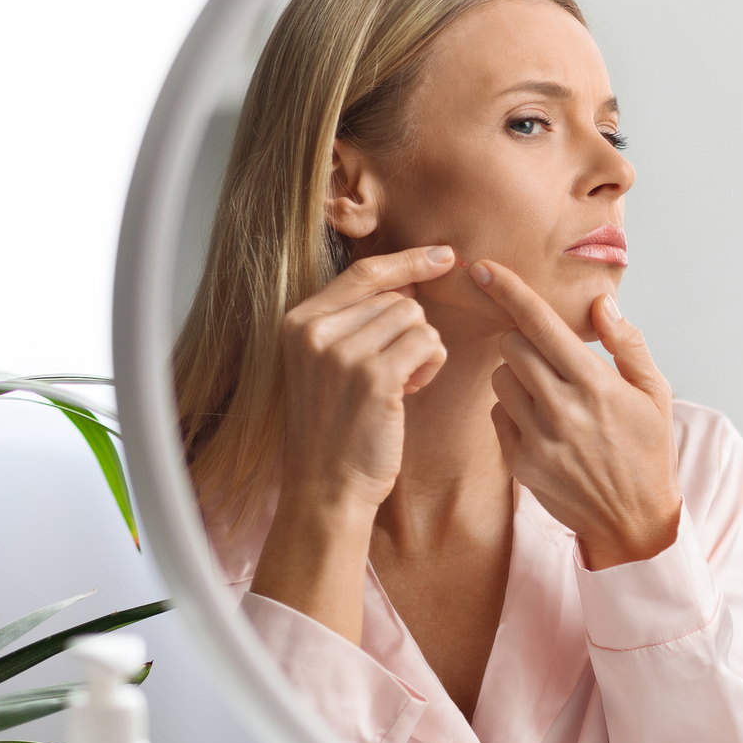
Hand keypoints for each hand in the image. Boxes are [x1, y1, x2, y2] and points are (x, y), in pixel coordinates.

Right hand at [277, 245, 454, 514]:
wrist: (326, 487)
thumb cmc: (336, 427)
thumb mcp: (326, 364)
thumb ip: (354, 320)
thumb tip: (409, 281)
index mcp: (298, 322)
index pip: (364, 272)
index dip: (408, 260)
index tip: (443, 255)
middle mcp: (315, 331)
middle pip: (398, 297)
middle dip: (410, 331)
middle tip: (392, 373)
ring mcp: (343, 352)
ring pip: (417, 319)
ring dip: (422, 350)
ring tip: (398, 385)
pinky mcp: (374, 377)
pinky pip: (428, 343)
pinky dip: (431, 365)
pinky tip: (410, 391)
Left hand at [471, 260, 681, 569]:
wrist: (634, 521)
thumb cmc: (648, 452)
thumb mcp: (655, 393)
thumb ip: (628, 344)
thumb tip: (601, 304)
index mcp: (597, 385)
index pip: (541, 325)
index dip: (509, 291)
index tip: (481, 268)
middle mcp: (564, 409)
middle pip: (511, 346)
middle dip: (523, 341)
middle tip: (549, 358)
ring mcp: (539, 439)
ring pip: (500, 380)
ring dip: (518, 377)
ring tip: (551, 396)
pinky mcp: (521, 463)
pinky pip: (499, 415)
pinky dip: (514, 411)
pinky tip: (545, 426)